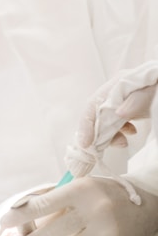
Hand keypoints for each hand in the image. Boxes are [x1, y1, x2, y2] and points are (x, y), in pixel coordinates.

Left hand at [0, 176, 157, 235]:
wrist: (144, 205)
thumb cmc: (103, 193)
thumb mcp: (81, 187)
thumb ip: (56, 198)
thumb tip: (24, 212)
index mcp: (81, 189)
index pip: (44, 203)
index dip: (21, 214)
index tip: (5, 222)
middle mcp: (93, 209)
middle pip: (52, 230)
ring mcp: (104, 231)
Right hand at [68, 61, 157, 176]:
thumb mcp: (151, 91)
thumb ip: (137, 100)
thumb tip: (119, 113)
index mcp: (119, 83)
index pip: (94, 103)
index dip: (87, 123)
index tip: (84, 143)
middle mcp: (116, 91)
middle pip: (96, 113)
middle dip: (95, 133)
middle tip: (94, 152)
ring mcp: (121, 99)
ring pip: (105, 119)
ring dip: (108, 134)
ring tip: (121, 143)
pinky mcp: (128, 106)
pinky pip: (115, 121)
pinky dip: (117, 132)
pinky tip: (127, 136)